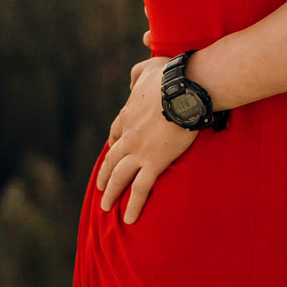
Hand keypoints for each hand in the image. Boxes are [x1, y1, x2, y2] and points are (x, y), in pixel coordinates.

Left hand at [96, 56, 197, 223]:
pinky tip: (128, 218)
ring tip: (106, 206)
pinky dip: (132, 205)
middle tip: (101, 187)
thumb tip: (132, 80)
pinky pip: (140, 189)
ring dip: (111, 192)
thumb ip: (137, 74)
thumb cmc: (171, 75)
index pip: (115, 132)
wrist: (185, 89)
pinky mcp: (153, 163)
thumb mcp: (148, 67)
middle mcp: (128, 135)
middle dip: (105, 174)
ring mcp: (138, 151)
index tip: (113, 150)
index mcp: (128, 113)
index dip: (113, 143)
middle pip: (111, 158)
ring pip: (119, 176)